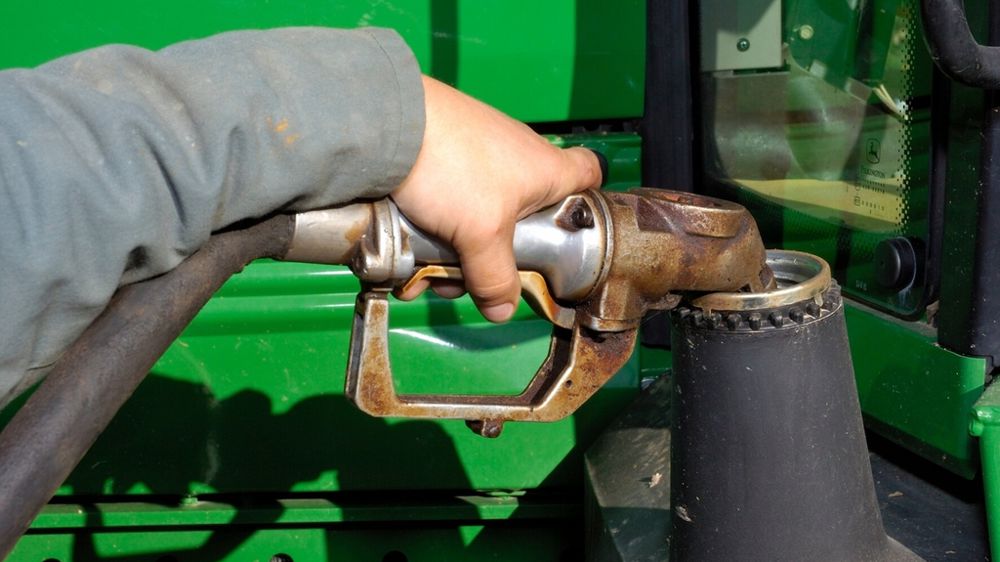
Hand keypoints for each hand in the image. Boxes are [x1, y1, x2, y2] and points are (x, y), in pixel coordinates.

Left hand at [391, 75, 601, 321]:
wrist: (384, 125)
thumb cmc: (451, 165)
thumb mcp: (481, 233)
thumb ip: (495, 277)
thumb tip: (502, 311)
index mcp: (546, 168)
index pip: (590, 174)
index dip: (586, 202)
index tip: (570, 232)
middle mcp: (518, 159)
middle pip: (524, 219)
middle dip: (495, 258)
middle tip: (473, 276)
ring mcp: (478, 159)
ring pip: (478, 221)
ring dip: (454, 255)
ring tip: (426, 274)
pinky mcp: (444, 159)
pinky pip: (447, 209)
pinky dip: (432, 234)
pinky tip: (410, 256)